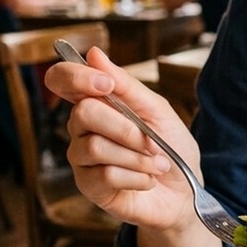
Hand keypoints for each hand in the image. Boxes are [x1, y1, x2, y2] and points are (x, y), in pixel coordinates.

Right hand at [44, 46, 200, 231]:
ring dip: (138, 157)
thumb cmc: (171, 148)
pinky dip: (138, 177)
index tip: (106, 84)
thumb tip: (93, 54)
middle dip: (126, 128)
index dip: (75, 76)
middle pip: (83, 113)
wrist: (184, 193)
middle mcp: (82, 128)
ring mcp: (82, 157)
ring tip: (157, 164)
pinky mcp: (88, 186)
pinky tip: (147, 181)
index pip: (62, 80)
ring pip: (97, 146)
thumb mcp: (157, 110)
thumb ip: (127, 85)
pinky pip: (106, 175)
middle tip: (152, 142)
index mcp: (97, 103)